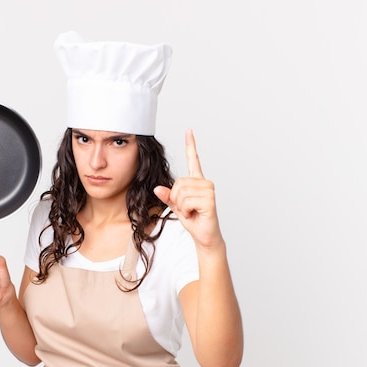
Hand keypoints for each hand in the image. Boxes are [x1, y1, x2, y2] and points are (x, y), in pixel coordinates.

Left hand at [154, 129, 223, 249]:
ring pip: (180, 192)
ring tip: (191, 211)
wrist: (204, 236)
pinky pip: (186, 202)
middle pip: (177, 183)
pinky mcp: (210, 200)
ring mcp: (208, 190)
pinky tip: (195, 214)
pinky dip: (186, 211)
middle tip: (186, 209)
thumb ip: (167, 196)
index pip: (193, 160)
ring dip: (181, 206)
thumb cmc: (193, 220)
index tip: (189, 131)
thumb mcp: (176, 206)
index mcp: (196, 181)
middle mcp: (204, 182)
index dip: (191, 145)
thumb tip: (157, 188)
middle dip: (176, 199)